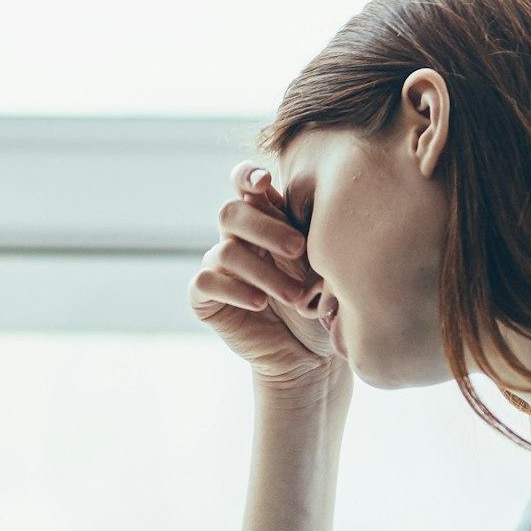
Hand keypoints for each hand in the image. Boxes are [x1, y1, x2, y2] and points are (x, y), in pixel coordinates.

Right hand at [190, 161, 343, 389]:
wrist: (312, 355)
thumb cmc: (323, 304)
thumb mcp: (325, 263)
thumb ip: (311, 232)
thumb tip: (317, 206)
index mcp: (265, 219)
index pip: (244, 183)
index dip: (247, 176)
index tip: (264, 182)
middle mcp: (238, 239)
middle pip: (230, 212)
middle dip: (265, 228)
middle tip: (298, 249)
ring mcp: (219, 267)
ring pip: (226, 251)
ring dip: (264, 272)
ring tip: (295, 296)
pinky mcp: (205, 298)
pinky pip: (206, 281)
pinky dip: (235, 290)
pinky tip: (260, 303)